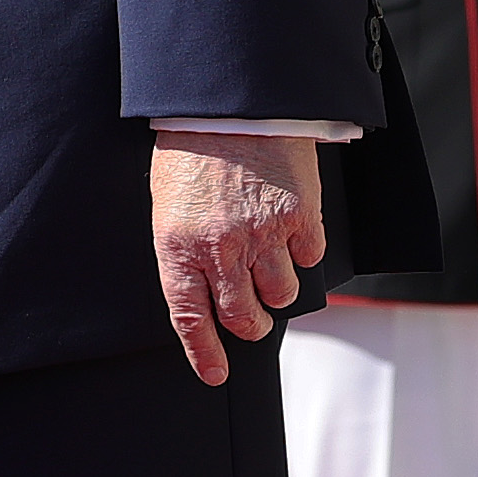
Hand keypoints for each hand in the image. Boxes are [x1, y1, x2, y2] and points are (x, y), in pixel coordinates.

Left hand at [150, 129, 326, 387]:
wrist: (231, 101)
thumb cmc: (191, 147)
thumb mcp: (167, 202)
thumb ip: (184, 246)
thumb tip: (201, 285)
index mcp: (178, 247)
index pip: (190, 319)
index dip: (204, 354)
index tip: (216, 375)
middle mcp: (221, 249)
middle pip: (243, 317)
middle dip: (250, 326)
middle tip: (253, 321)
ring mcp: (263, 235)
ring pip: (281, 294)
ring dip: (279, 290)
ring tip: (272, 270)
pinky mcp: (299, 216)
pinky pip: (309, 257)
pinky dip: (304, 253)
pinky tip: (292, 232)